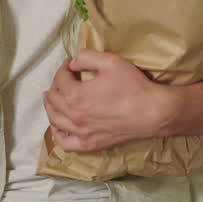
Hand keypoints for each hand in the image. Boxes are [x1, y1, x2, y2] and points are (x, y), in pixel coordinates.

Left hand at [42, 48, 173, 152]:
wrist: (152, 112)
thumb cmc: (133, 87)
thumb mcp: (111, 61)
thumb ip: (87, 57)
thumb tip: (74, 63)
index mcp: (76, 95)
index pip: (60, 80)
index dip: (63, 68)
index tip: (70, 64)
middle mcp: (75, 116)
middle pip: (54, 100)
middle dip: (55, 85)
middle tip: (62, 78)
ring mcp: (82, 133)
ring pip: (55, 121)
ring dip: (50, 107)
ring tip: (51, 98)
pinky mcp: (91, 144)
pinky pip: (66, 143)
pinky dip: (57, 134)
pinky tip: (57, 126)